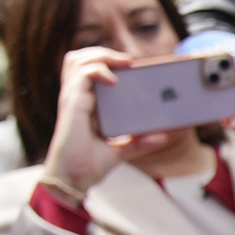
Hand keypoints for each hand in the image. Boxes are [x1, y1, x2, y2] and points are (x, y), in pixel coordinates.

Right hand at [37, 47, 179, 201]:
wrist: (72, 181)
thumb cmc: (86, 166)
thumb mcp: (120, 152)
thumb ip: (138, 142)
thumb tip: (161, 136)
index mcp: (83, 104)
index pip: (89, 71)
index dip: (106, 62)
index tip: (131, 65)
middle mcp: (75, 98)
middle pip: (79, 59)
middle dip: (103, 53)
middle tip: (128, 61)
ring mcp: (72, 100)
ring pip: (77, 60)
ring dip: (101, 55)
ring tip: (122, 62)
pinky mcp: (72, 105)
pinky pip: (82, 75)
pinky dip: (98, 70)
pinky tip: (113, 80)